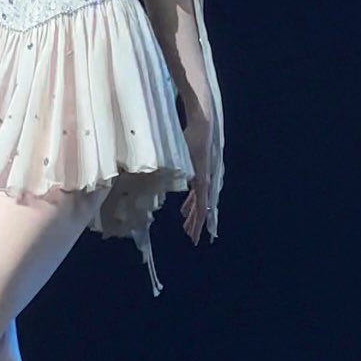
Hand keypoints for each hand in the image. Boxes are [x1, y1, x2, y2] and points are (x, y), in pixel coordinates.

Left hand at [181, 108, 212, 244]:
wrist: (203, 125)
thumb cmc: (190, 137)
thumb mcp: (178, 154)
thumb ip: (169, 167)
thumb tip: (154, 177)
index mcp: (201, 178)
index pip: (201, 205)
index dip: (197, 221)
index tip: (194, 235)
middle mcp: (205, 180)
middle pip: (201, 206)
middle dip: (195, 221)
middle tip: (191, 236)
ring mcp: (204, 176)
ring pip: (199, 199)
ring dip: (192, 212)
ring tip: (186, 226)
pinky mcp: (200, 172)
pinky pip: (196, 191)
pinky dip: (191, 201)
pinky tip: (184, 207)